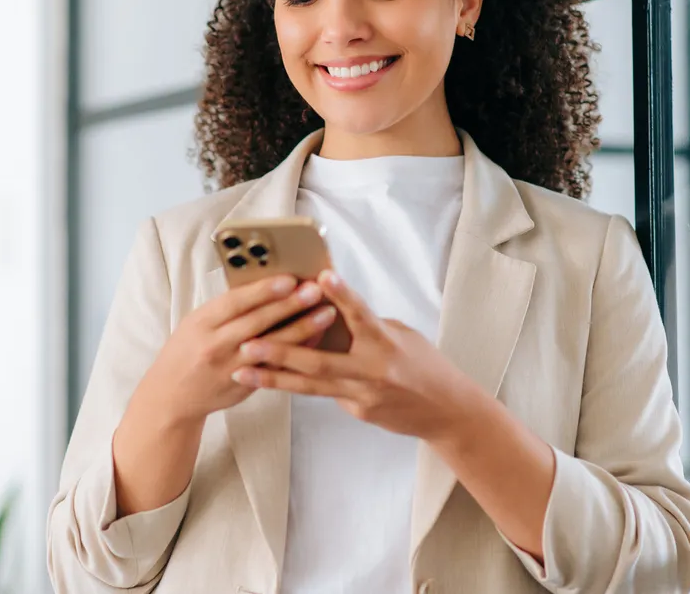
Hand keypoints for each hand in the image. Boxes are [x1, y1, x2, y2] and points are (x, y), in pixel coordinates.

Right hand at [140, 274, 336, 425]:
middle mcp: (216, 345)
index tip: (289, 278)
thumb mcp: (196, 322)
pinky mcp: (245, 386)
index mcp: (202, 323)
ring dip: (302, 329)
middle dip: (290, 305)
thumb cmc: (187, 350)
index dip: (264, 290)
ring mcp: (232, 368)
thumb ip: (226, 309)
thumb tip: (263, 285)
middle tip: (315, 290)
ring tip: (326, 313)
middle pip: (258, 322)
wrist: (172, 395)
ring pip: (272, 347)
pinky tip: (317, 340)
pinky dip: (297, 352)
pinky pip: (276, 368)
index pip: (236, 302)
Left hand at [230, 270, 480, 441]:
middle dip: (280, 351)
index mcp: (386, 343)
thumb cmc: (424, 364)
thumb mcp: (401, 334)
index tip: (319, 277)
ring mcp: (363, 395)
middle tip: (248, 342)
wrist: (446, 411)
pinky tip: (269, 380)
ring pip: (311, 387)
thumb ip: (366, 324)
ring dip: (274, 378)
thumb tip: (332, 307)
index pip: (360, 315)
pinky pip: (325, 394)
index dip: (340, 295)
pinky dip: (299, 385)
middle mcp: (372, 371)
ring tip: (243, 371)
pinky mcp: (359, 411)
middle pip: (319, 362)